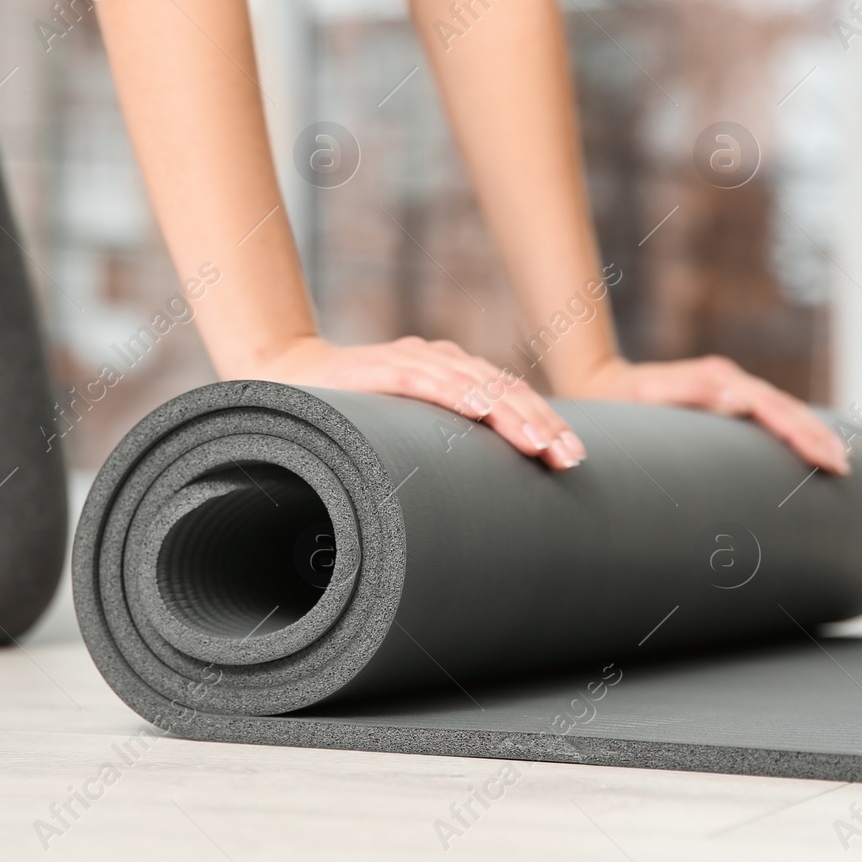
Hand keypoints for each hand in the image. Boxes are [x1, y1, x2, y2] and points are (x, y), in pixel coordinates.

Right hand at [242, 335, 587, 469]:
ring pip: (475, 383)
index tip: (573, 458)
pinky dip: (454, 392)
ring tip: (540, 444)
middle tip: (569, 459)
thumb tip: (488, 500)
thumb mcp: (406, 430)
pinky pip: (424, 379)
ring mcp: (412, 361)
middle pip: (505, 390)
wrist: (288, 380)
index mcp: (454, 375)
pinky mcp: (379, 368)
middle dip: (541, 424)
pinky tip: (480, 410)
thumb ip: (441, 445)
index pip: (512, 396)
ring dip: (510, 413)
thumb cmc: (354, 415)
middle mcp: (440, 362)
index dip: (544, 423)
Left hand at [560, 356, 850, 474]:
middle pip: (784, 408)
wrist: (599, 386)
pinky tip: (811, 447)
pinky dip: (794, 427)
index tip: (825, 457)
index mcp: (717, 380)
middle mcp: (729, 380)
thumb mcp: (648, 395)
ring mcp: (730, 387)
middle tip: (843, 466)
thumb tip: (741, 401)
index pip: (772, 409)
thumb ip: (690, 393)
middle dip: (816, 436)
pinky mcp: (726, 398)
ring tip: (839, 461)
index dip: (801, 432)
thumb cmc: (620, 400)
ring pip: (782, 409)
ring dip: (812, 432)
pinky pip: (769, 413)